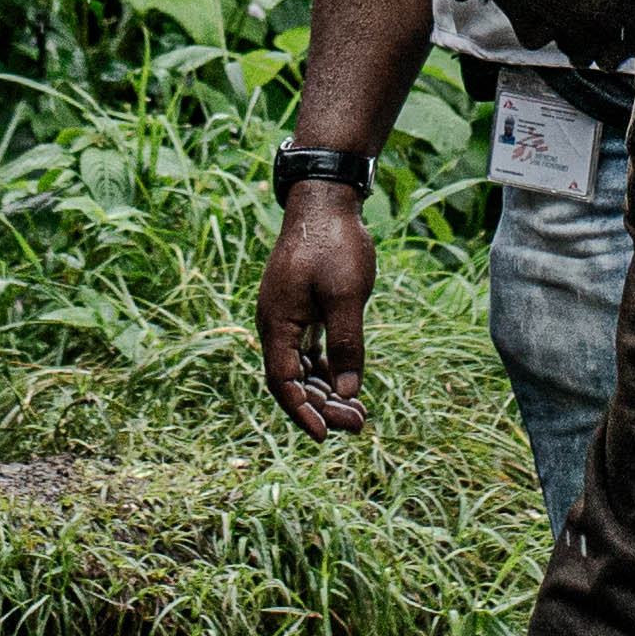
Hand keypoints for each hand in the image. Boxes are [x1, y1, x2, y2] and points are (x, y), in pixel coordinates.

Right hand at [253, 182, 376, 440]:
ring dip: (326, 391)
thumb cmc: (335, 244)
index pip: (283, 383)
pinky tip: (346, 381)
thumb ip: (347, 344)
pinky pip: (308, 350)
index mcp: (277, 323)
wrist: (326, 199)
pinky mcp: (301, 307)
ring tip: (358, 412)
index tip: (327, 436)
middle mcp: (276, 324)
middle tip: (358, 424)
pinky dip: (326, 369)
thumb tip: (350, 391)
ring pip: (301, 368)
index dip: (303, 413)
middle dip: (322, 406)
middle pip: (292, 380)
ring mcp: (287, 315)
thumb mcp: (347, 296)